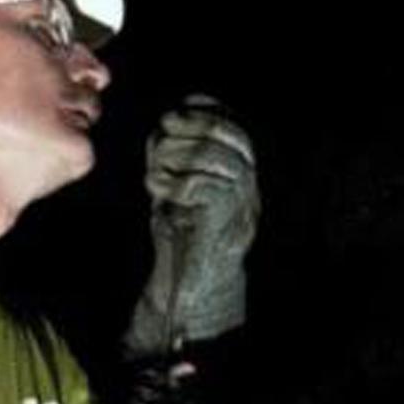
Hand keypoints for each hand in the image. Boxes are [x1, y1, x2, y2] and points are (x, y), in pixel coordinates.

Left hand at [124, 97, 259, 357]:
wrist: (193, 291)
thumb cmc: (183, 239)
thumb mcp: (181, 187)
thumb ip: (181, 156)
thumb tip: (170, 121)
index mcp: (240, 177)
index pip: (235, 127)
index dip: (207, 112)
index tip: (177, 113)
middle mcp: (247, 188)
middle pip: (229, 135)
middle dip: (192, 128)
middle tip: (163, 135)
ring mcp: (238, 204)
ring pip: (214, 155)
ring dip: (177, 155)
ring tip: (157, 173)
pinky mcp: (222, 221)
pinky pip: (201, 184)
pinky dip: (174, 181)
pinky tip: (159, 193)